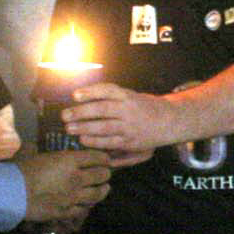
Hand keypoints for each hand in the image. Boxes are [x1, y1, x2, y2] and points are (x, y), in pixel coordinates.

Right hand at [16, 148, 112, 224]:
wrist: (11, 193)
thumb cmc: (20, 170)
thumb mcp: (33, 153)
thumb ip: (42, 151)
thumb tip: (38, 147)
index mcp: (69, 160)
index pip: (96, 157)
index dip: (104, 158)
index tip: (105, 159)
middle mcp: (76, 178)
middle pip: (101, 175)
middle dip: (105, 174)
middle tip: (105, 173)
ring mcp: (73, 197)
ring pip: (97, 194)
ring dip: (103, 190)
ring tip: (105, 188)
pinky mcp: (66, 211)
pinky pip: (83, 209)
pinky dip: (87, 205)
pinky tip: (88, 203)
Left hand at [62, 81, 176, 154]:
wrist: (169, 121)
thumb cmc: (143, 106)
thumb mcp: (129, 95)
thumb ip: (110, 95)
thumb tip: (82, 96)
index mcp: (128, 96)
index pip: (108, 91)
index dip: (91, 92)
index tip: (74, 95)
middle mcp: (129, 110)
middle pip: (103, 110)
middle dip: (81, 113)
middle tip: (65, 115)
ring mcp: (131, 127)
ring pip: (105, 127)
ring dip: (85, 129)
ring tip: (69, 129)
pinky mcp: (132, 142)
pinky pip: (111, 142)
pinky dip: (96, 142)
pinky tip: (84, 140)